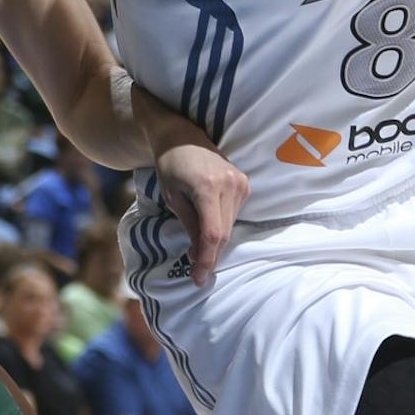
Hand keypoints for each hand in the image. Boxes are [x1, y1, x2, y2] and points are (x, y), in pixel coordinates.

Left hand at [152, 126, 249, 287]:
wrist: (182, 136)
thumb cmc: (170, 166)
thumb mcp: (172, 198)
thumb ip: (189, 226)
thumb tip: (199, 256)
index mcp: (208, 186)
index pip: (213, 233)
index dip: (206, 259)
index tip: (198, 278)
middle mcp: (230, 183)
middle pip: (224, 233)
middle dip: (210, 255)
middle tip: (197, 273)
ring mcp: (240, 182)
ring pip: (230, 226)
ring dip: (215, 240)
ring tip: (197, 246)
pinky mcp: (244, 182)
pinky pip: (234, 214)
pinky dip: (221, 225)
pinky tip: (208, 225)